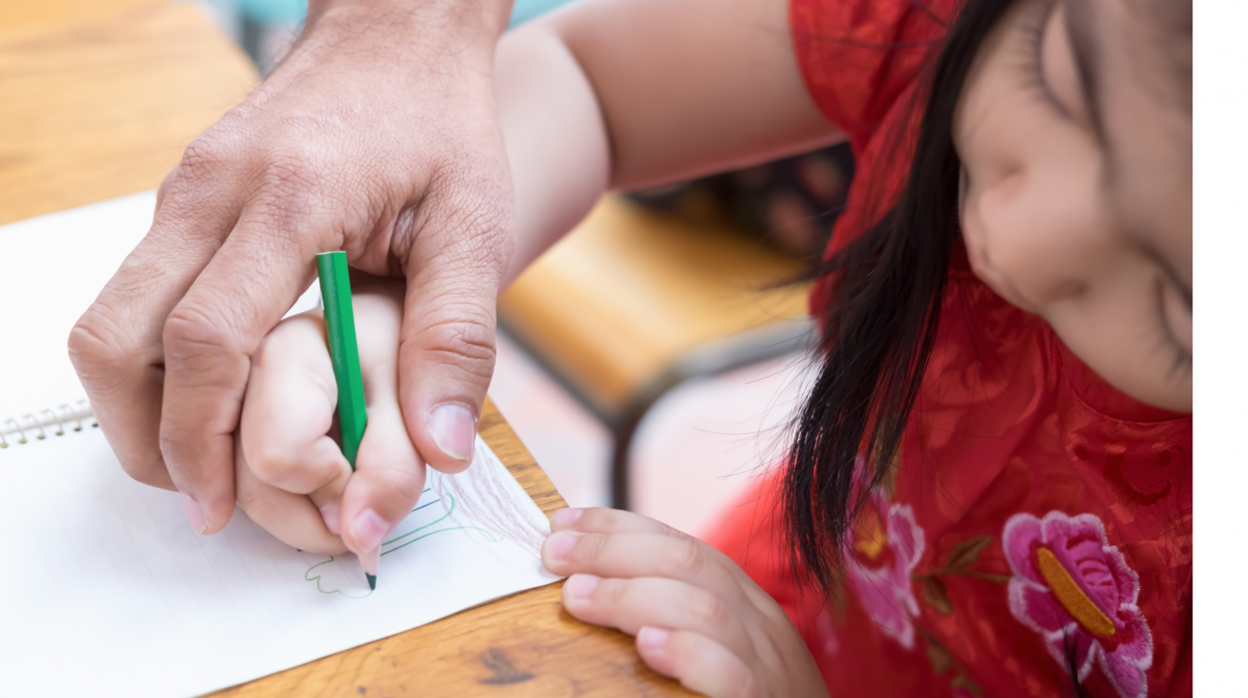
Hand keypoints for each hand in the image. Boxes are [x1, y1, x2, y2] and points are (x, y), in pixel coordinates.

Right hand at [68, 0, 514, 540]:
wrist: (396, 32)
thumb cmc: (439, 121)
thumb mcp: (474, 224)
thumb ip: (458, 335)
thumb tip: (443, 448)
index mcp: (285, 198)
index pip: (206, 338)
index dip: (202, 436)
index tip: (220, 503)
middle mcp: (209, 191)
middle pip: (119, 336)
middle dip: (144, 436)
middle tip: (199, 499)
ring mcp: (185, 190)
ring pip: (109, 317)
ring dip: (137, 404)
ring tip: (198, 463)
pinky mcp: (185, 197)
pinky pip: (137, 292)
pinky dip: (153, 359)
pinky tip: (208, 396)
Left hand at [541, 508, 827, 697]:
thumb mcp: (720, 652)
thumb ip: (671, 618)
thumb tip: (586, 588)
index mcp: (745, 604)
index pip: (681, 546)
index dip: (619, 527)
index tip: (562, 522)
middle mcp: (760, 625)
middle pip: (689, 564)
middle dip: (614, 550)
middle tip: (554, 554)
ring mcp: (768, 666)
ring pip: (706, 609)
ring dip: (633, 595)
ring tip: (579, 596)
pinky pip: (732, 674)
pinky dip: (689, 655)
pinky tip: (648, 647)